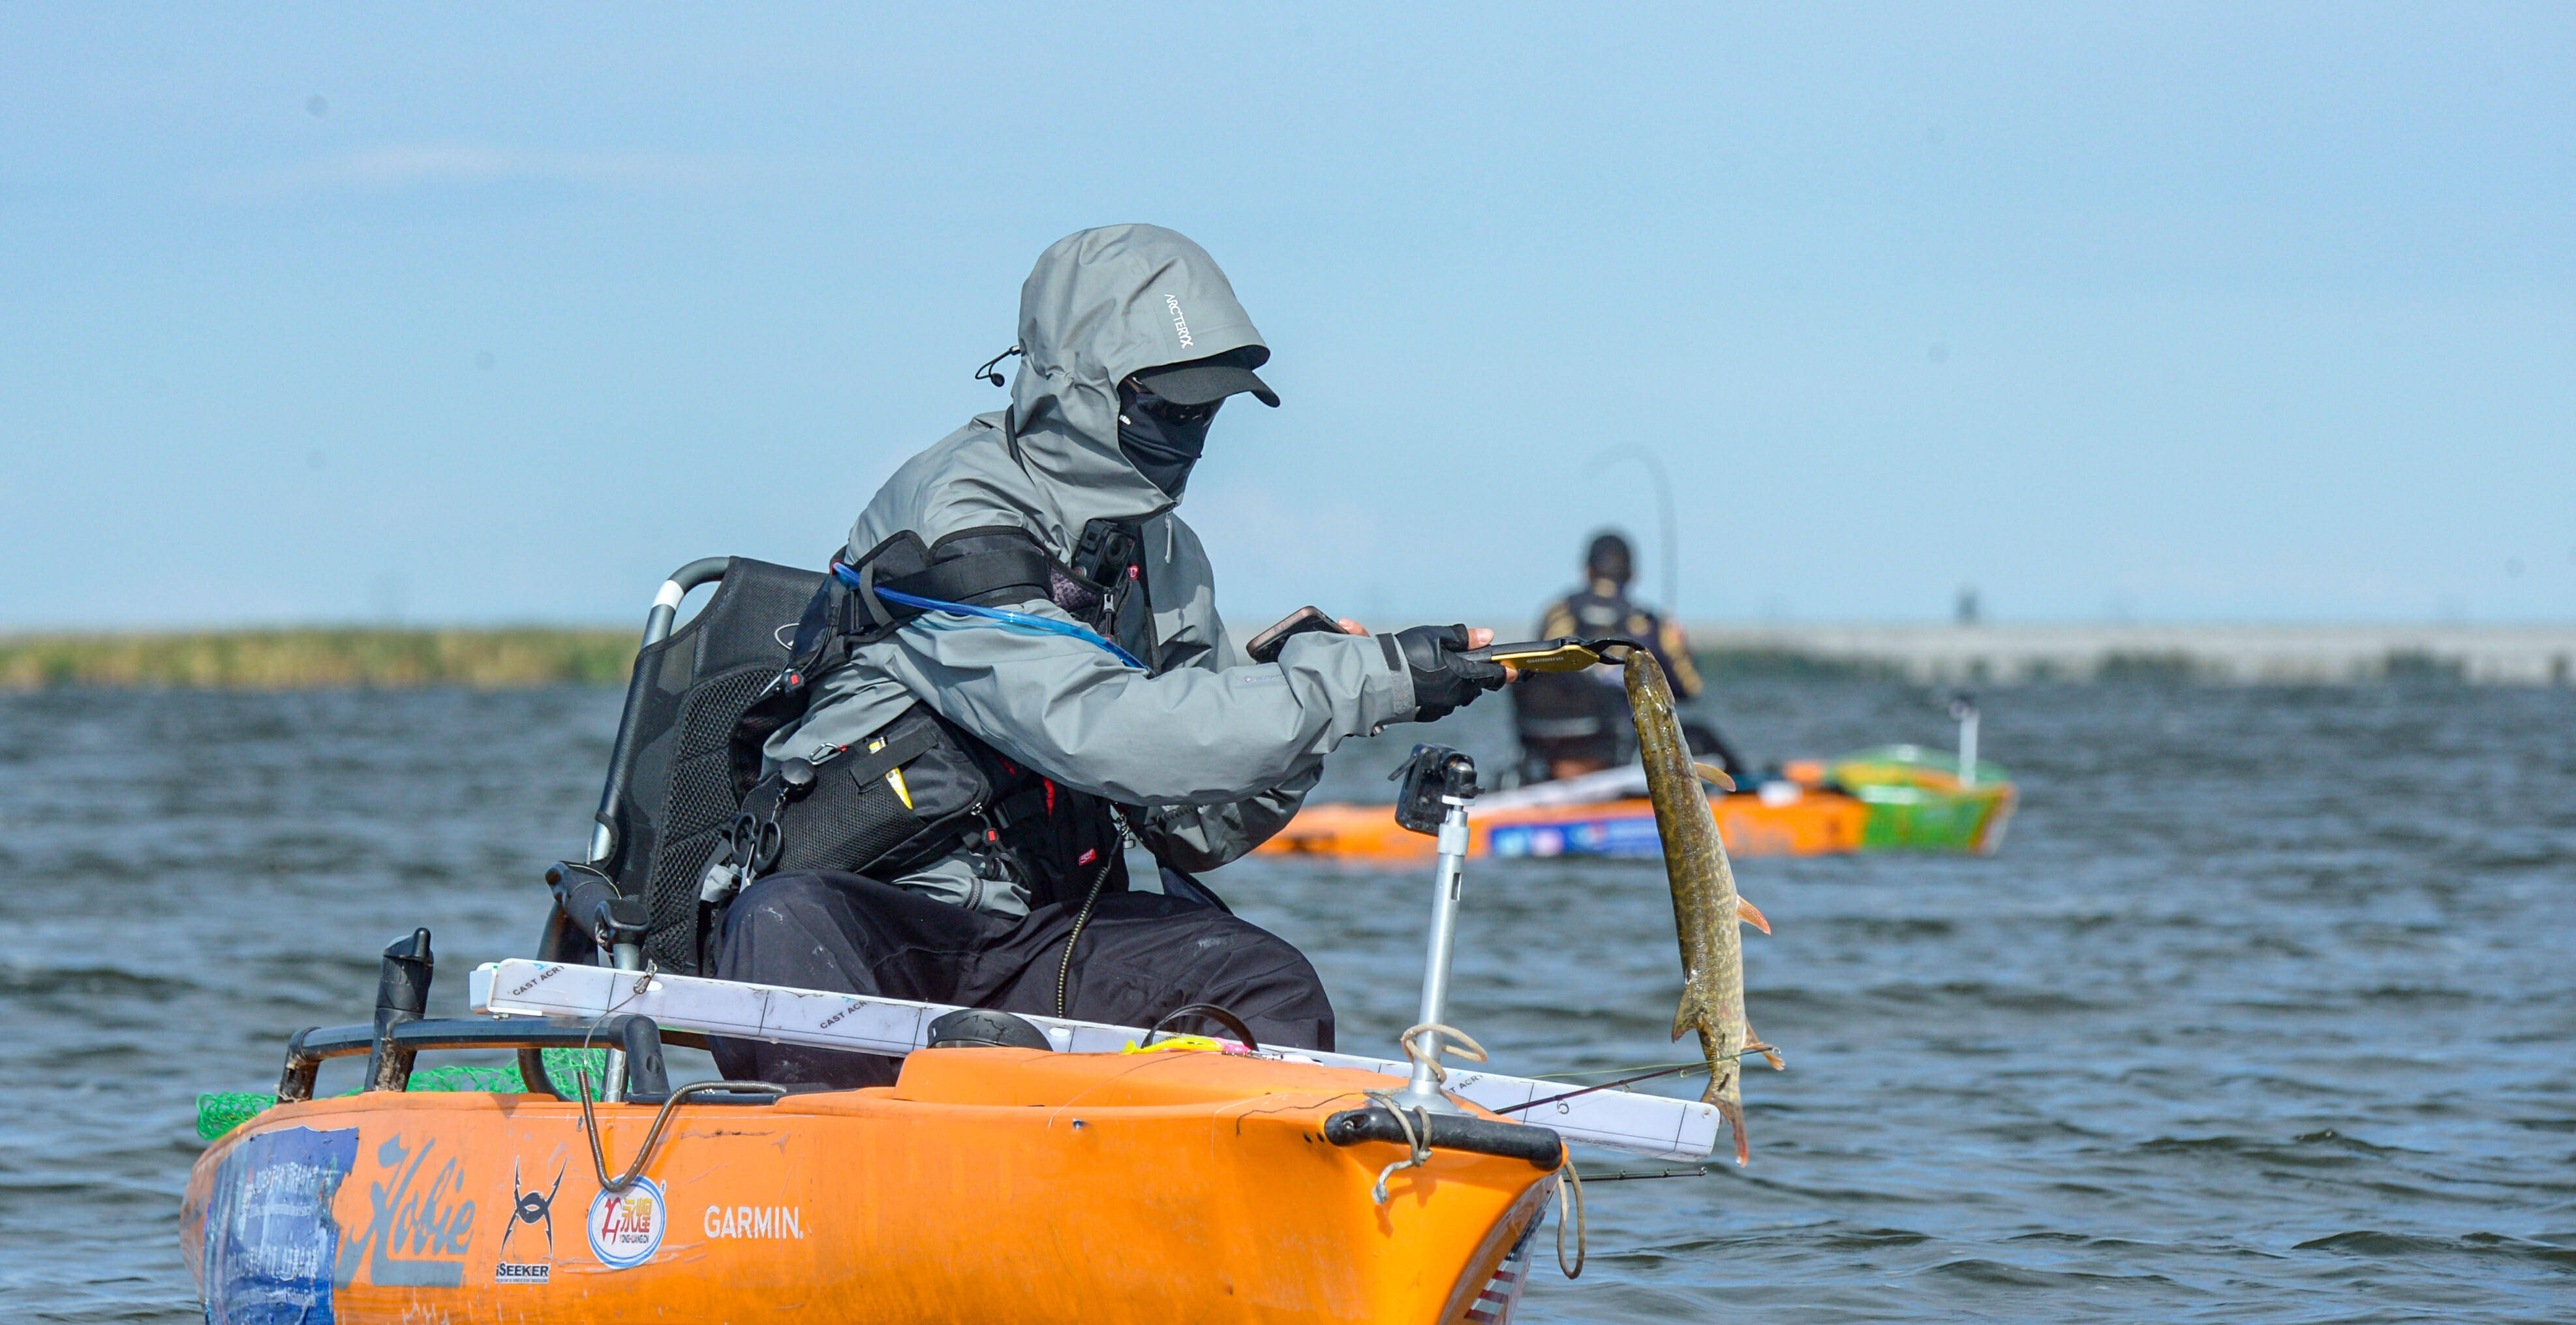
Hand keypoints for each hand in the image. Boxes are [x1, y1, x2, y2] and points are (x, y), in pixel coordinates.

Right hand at [1391, 624, 1510, 721]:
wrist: (1379, 681)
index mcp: (1464, 674)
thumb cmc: (1407, 655)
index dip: (1505, 672)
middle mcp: (1457, 694)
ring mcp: (1442, 706)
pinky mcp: (1428, 714)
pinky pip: (1442, 704)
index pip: (1493, 674)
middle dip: (1477, 676)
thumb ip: (1463, 637)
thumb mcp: (1436, 636)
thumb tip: (1487, 636)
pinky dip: (1441, 694)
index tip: (1516, 671)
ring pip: (1459, 696)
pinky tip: (1429, 685)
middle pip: (1476, 686)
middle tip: (1471, 666)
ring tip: (1444, 672)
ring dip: (1458, 686)